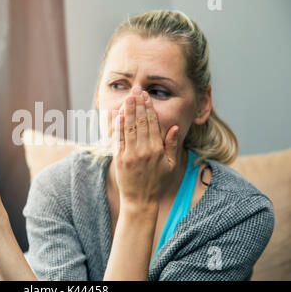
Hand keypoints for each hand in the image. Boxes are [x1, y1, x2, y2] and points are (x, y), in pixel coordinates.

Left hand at [112, 88, 178, 207]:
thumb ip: (171, 145)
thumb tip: (174, 127)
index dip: (148, 108)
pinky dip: (118, 127)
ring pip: (128, 128)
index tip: (146, 96)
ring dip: (127, 111)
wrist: (140, 200)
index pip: (152, 123)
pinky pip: (118, 139)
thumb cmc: (156, 182)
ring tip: (127, 98)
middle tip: (135, 90)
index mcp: (157, 150)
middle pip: (139, 122)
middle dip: (137, 105)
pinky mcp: (119, 159)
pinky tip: (118, 116)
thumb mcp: (170, 165)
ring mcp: (130, 154)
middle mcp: (143, 150)